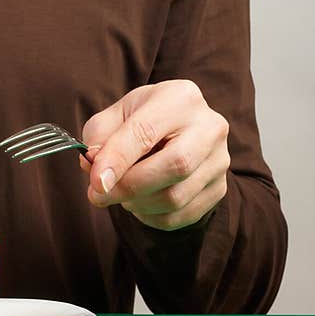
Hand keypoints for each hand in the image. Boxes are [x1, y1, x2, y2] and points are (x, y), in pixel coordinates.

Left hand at [79, 80, 230, 230]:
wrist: (173, 132)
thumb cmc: (139, 122)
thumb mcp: (113, 118)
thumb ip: (99, 139)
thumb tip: (95, 169)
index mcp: (180, 98)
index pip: (146, 132)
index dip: (118, 160)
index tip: (96, 182)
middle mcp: (209, 127)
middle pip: (175, 166)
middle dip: (129, 187)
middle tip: (98, 195)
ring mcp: (219, 160)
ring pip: (176, 197)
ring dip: (138, 204)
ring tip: (121, 193)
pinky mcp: (219, 188)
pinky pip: (181, 216)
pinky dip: (151, 217)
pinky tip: (141, 203)